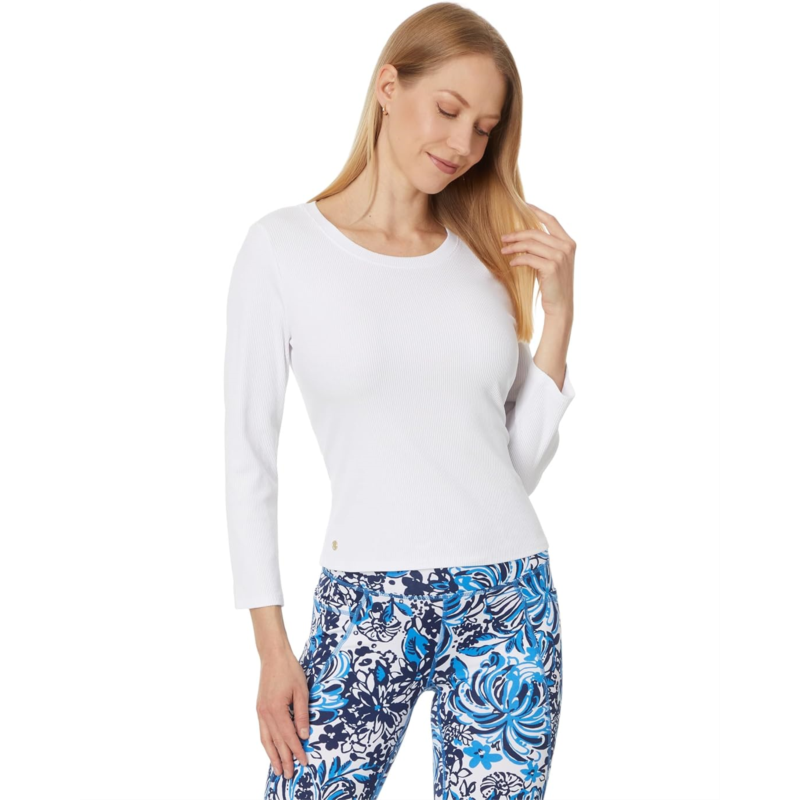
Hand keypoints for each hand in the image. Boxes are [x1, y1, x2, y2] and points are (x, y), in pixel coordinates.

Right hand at [256, 646, 310, 778]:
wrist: (273, 656)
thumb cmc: (290, 670)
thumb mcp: (302, 691)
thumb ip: (302, 714)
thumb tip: (304, 736)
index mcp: (277, 710)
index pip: (289, 736)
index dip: (297, 751)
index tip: (304, 762)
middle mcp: (265, 714)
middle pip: (276, 742)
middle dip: (284, 759)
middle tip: (289, 776)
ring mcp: (260, 712)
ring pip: (266, 740)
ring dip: (272, 756)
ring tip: (277, 770)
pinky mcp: (259, 709)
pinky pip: (263, 731)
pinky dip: (267, 744)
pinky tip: (271, 750)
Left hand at [500, 203, 575, 318]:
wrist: (560, 305)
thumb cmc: (554, 284)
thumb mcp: (554, 261)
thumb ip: (546, 247)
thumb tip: (525, 236)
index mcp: (569, 242)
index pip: (551, 220)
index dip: (537, 211)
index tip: (524, 205)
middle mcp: (566, 247)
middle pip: (536, 232)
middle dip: (517, 234)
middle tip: (503, 238)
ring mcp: (560, 257)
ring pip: (530, 244)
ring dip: (514, 247)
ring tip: (503, 250)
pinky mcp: (551, 267)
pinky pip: (528, 258)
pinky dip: (518, 259)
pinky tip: (511, 263)